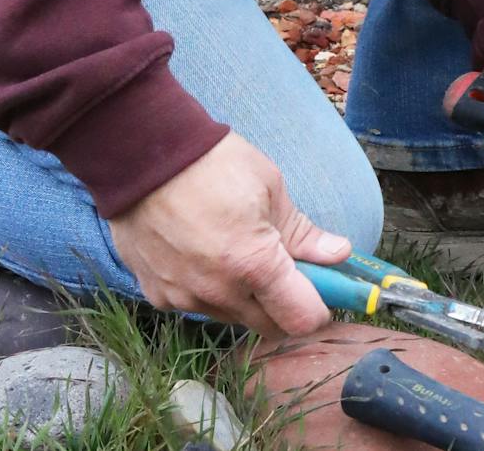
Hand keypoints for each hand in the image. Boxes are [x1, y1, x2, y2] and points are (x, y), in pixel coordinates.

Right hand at [107, 133, 347, 336]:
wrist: (144, 157)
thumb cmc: (214, 166)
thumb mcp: (271, 190)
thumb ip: (304, 233)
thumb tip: (340, 254)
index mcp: (253, 265)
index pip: (301, 319)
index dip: (320, 306)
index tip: (324, 286)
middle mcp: (217, 292)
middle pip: (269, 325)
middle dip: (287, 304)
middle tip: (289, 268)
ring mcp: (183, 298)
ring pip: (233, 317)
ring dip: (249, 298)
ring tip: (243, 253)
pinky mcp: (157, 296)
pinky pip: (198, 306)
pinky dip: (213, 291)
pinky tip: (209, 255)